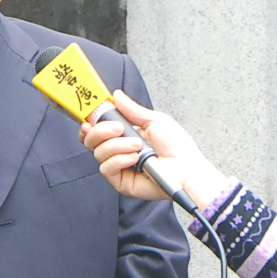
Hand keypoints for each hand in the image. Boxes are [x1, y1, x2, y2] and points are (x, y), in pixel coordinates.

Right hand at [79, 90, 230, 205]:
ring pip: (98, 153)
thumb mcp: (154, 120)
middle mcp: (119, 150)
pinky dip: (119, 160)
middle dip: (101, 131)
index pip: (98, 129)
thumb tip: (117, 96)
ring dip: (117, 146)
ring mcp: (119, 166)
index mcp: (126, 135)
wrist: (186, 167)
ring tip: (137, 146)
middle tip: (118, 129)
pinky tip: (134, 159)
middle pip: (91, 140)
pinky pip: (106, 169)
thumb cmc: (177, 147)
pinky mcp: (121, 181)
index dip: (90, 123)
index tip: (90, 118)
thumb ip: (132, 109)